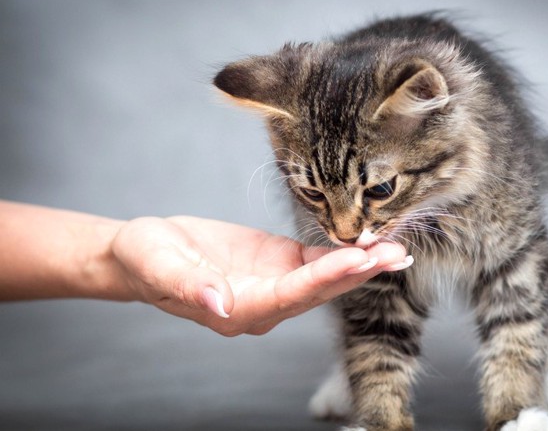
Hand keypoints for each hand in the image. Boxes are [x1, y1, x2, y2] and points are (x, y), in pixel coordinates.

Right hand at [112, 216, 410, 335]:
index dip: (326, 276)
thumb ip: (189, 286)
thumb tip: (219, 304)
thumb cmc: (146, 259)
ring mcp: (275, 285)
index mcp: (239, 308)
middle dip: (359, 272)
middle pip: (319, 290)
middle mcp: (264, 303)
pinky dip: (344, 253)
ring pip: (326, 278)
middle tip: (396, 254)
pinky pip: (317, 261)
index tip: (359, 257)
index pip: (290, 294)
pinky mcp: (279, 264)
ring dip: (361, 265)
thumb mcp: (158, 266)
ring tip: (398, 249)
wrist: (144, 252)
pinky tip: (372, 243)